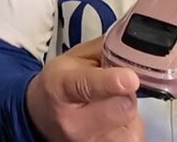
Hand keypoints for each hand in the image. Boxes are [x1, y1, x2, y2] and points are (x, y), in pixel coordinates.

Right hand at [26, 38, 144, 141]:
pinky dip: (129, 126)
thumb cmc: (60, 85)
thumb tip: (133, 44)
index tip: (129, 79)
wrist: (42, 118)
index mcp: (61, 87)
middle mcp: (73, 122)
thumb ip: (104, 49)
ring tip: (109, 106)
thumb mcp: (74, 59)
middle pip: (122, 106)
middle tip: (115, 88)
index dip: (110, 82)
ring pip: (132, 123)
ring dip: (128, 111)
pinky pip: (134, 136)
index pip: (87, 85)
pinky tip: (113, 121)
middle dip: (126, 93)